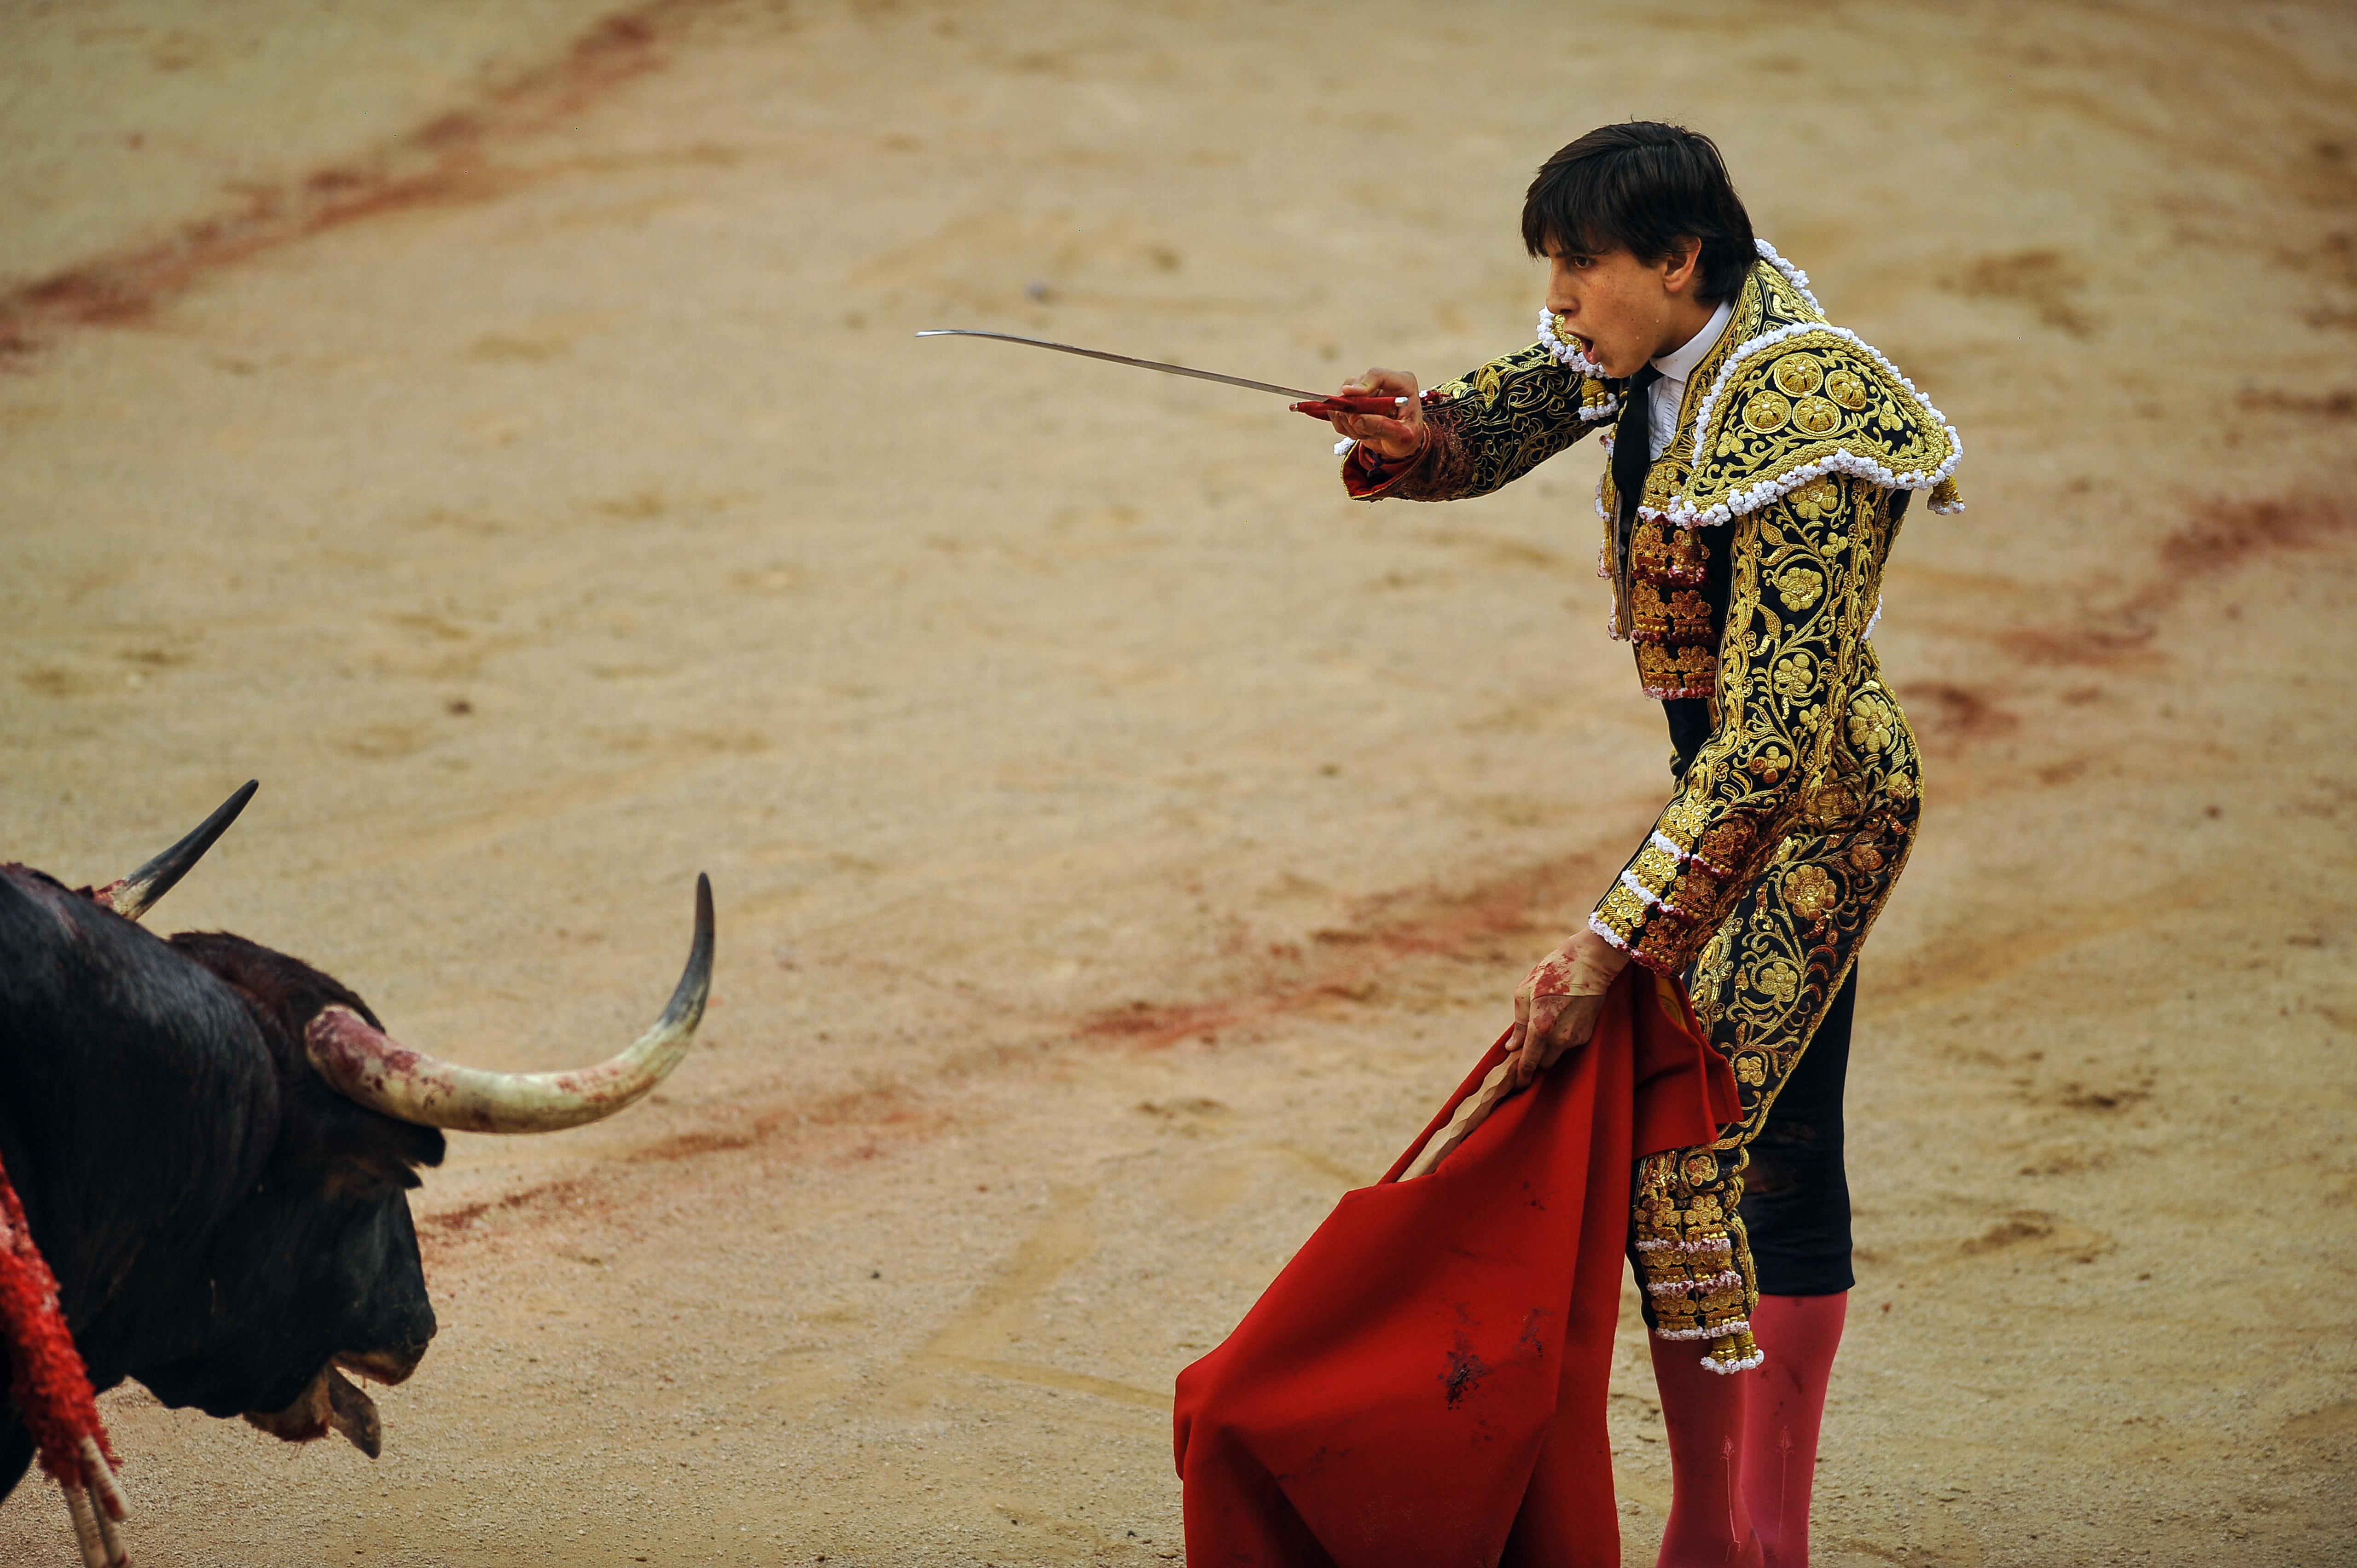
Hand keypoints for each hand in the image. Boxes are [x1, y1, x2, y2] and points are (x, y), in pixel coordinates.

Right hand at [1328, 367, 1423, 459]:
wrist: (1401, 443)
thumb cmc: (1407, 438)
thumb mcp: (1402, 437)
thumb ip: (1381, 427)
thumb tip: (1354, 418)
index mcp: (1403, 383)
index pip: (1377, 375)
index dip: (1361, 385)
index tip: (1348, 394)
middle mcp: (1383, 381)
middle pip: (1354, 385)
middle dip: (1353, 412)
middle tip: (1362, 434)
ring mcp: (1366, 388)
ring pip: (1342, 397)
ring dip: (1348, 422)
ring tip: (1365, 435)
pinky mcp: (1354, 398)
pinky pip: (1337, 408)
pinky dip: (1342, 424)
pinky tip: (1358, 432)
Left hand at [1500, 930, 1629, 1090]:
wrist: (1590, 962)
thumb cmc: (1552, 971)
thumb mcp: (1525, 991)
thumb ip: (1519, 1023)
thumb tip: (1513, 1047)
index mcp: (1540, 1027)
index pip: (1529, 1063)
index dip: (1522, 1077)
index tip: (1517, 1085)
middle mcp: (1559, 1038)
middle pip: (1543, 1063)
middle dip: (1534, 1060)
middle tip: (1527, 1046)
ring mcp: (1576, 1037)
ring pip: (1557, 1055)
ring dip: (1548, 1049)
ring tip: (1546, 1025)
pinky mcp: (1587, 1033)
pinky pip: (1569, 1045)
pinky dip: (1561, 1038)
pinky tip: (1561, 1018)